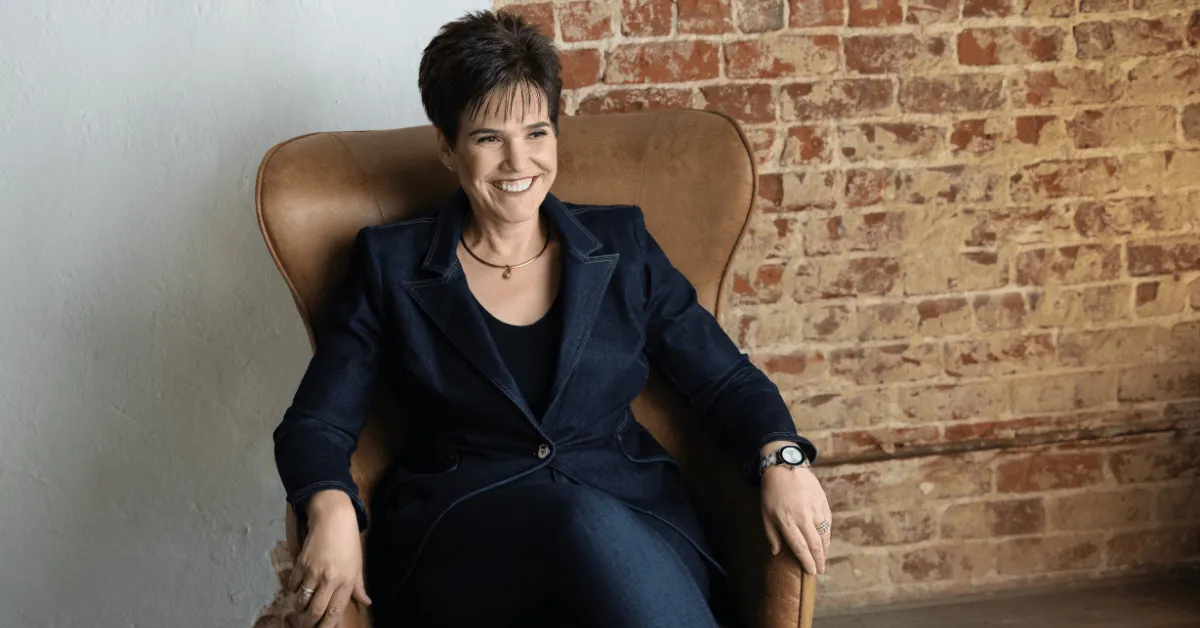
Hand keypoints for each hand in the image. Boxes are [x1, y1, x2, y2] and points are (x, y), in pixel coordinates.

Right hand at [288, 490, 371, 627]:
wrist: (333, 519)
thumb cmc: (348, 542)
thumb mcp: (357, 564)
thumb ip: (358, 586)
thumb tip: (366, 602)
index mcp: (346, 581)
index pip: (334, 611)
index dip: (326, 625)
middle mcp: (330, 580)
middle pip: (316, 610)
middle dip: (309, 623)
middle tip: (306, 627)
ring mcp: (314, 572)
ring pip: (302, 600)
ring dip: (300, 608)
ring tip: (301, 610)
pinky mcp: (301, 564)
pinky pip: (293, 585)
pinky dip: (293, 591)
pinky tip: (296, 591)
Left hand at [759, 442, 831, 574]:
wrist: (784, 465)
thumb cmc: (771, 491)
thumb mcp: (764, 513)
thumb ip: (771, 534)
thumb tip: (776, 552)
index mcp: (787, 521)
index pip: (801, 547)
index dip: (807, 562)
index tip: (811, 572)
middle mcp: (804, 517)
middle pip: (815, 544)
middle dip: (819, 560)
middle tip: (820, 570)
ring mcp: (815, 509)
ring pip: (824, 535)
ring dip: (825, 550)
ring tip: (823, 559)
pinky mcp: (823, 501)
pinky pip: (828, 522)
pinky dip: (827, 535)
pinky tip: (825, 542)